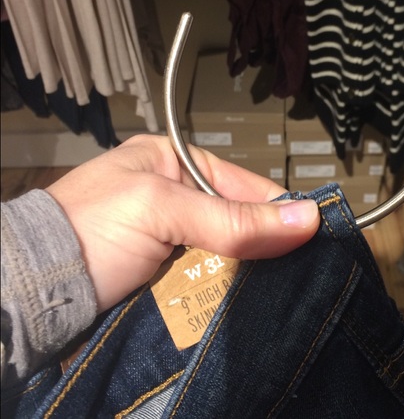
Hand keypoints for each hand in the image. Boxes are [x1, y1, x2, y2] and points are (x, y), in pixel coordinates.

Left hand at [46, 134, 318, 312]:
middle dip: (262, 244)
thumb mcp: (162, 208)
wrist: (29, 291)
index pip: (241, 183)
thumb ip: (232, 218)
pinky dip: (223, 291)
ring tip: (278, 288)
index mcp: (172, 162)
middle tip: (297, 268)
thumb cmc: (87, 229)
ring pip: (225, 253)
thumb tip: (305, 218)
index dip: (277, 207)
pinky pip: (206, 279)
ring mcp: (169, 238)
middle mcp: (174, 197)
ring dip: (244, 272)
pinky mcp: (162, 274)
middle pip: (236, 220)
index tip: (312, 233)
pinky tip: (244, 302)